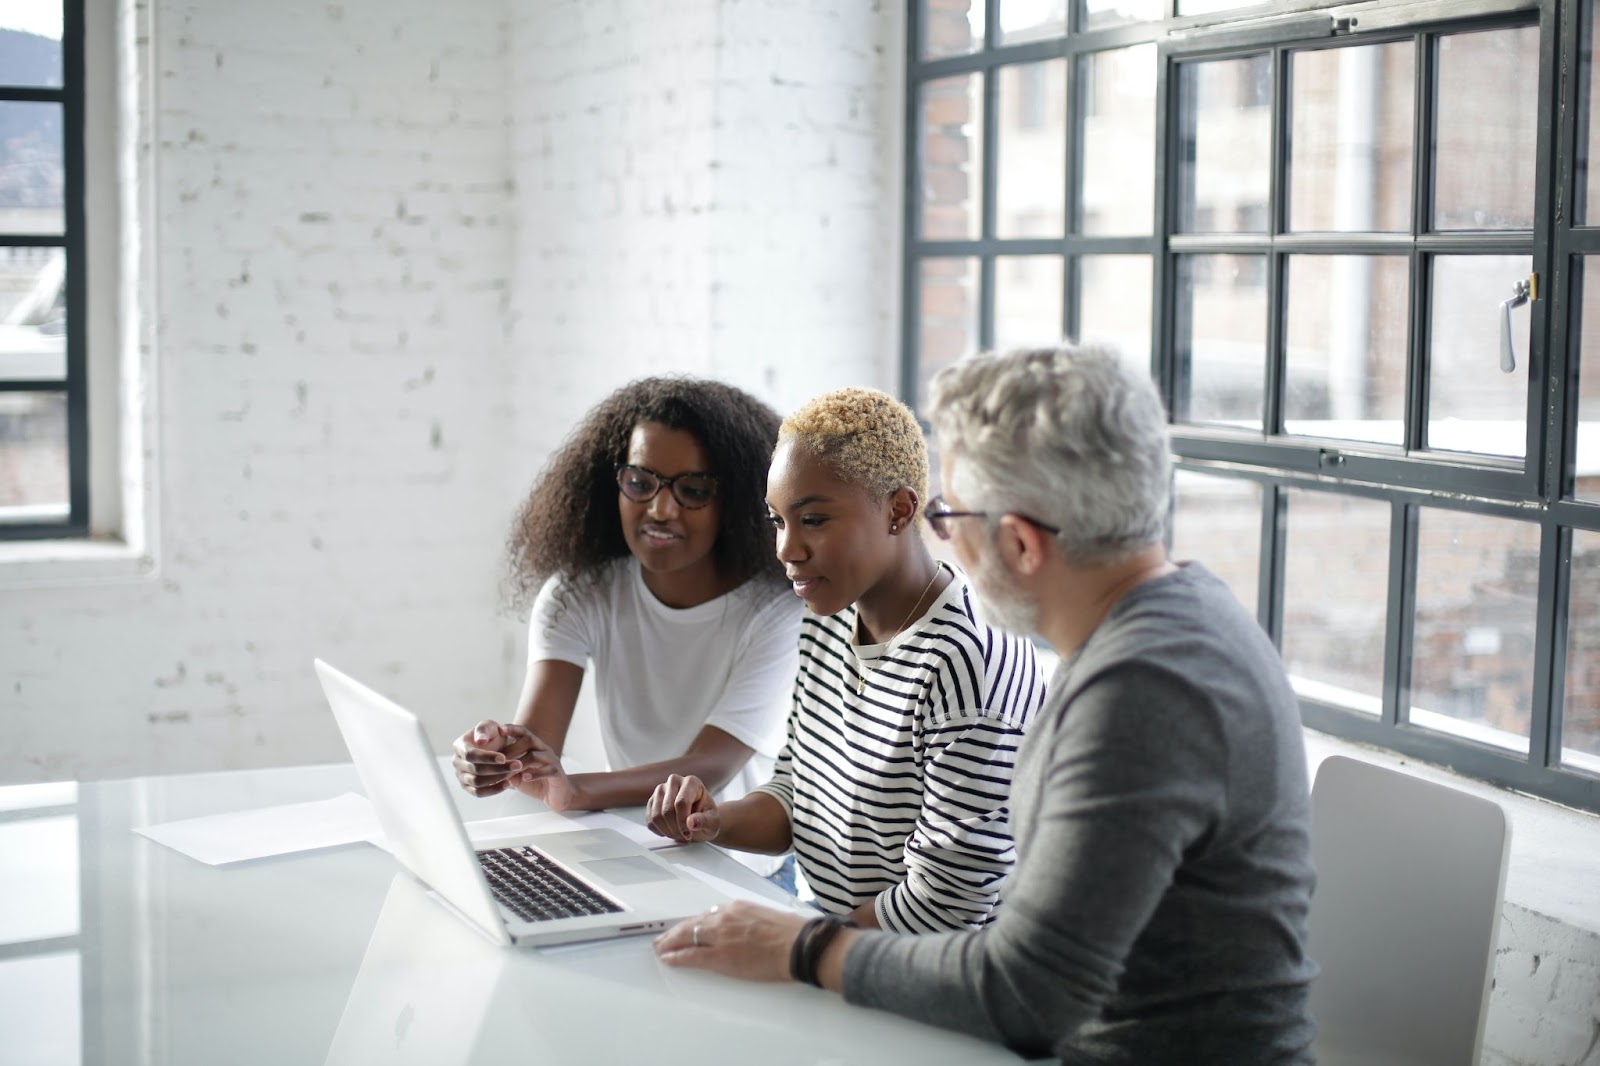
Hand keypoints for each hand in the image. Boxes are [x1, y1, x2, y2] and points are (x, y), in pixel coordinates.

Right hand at [451, 720, 537, 797]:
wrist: (497, 746)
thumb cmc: (492, 734)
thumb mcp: (490, 726)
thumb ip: (484, 729)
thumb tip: (480, 741)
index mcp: (459, 746)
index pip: (470, 754)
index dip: (487, 757)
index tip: (504, 758)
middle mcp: (457, 762)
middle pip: (475, 770)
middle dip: (497, 768)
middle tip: (517, 765)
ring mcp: (461, 776)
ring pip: (477, 782)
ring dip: (497, 779)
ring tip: (514, 772)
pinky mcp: (468, 787)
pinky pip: (478, 793)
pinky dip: (493, 790)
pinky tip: (508, 784)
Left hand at [505, 732, 581, 811]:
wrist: (558, 795)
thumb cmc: (535, 783)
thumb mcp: (517, 775)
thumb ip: (506, 769)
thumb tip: (491, 766)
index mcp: (534, 747)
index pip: (523, 732)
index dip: (512, 729)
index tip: (499, 729)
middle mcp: (544, 750)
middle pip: (529, 740)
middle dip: (511, 748)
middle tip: (498, 758)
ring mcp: (552, 761)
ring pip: (536, 755)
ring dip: (520, 762)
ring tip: (509, 769)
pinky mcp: (557, 773)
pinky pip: (547, 770)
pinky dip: (535, 773)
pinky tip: (525, 777)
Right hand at [645, 774, 720, 842]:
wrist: (700, 818)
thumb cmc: (707, 817)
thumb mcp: (713, 821)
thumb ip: (704, 821)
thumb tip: (691, 823)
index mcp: (691, 782)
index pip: (681, 802)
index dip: (683, 822)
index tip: (688, 834)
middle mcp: (674, 782)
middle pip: (667, 810)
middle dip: (675, 829)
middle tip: (685, 836)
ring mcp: (661, 790)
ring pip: (656, 816)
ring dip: (667, 831)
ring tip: (678, 834)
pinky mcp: (652, 801)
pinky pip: (649, 820)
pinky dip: (659, 831)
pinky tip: (670, 831)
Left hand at [653, 902, 808, 981]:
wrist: (798, 945)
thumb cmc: (791, 933)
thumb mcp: (767, 916)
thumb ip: (750, 920)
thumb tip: (745, 927)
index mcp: (738, 907)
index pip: (708, 914)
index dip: (694, 923)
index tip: (689, 926)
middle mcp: (725, 918)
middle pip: (692, 923)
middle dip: (676, 931)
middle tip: (664, 937)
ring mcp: (720, 937)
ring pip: (687, 936)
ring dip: (671, 942)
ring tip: (660, 947)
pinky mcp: (719, 957)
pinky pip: (691, 955)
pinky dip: (676, 956)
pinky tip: (667, 958)